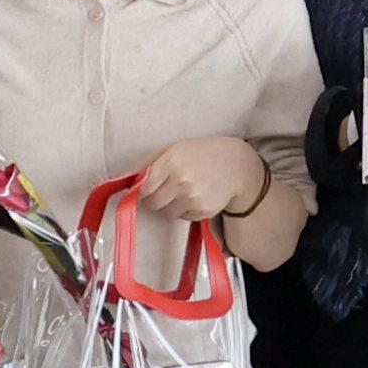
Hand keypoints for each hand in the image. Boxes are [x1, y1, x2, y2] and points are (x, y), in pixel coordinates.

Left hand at [136, 134, 271, 223]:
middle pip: (153, 203)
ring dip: (169, 206)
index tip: (145, 191)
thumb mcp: (175, 149)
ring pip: (166, 213)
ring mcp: (192, 198)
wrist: (235, 166)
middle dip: (153, 201)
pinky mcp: (202, 211)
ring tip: (180, 193)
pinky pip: (182, 217)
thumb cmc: (202, 155)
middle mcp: (181, 181)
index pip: (144, 188)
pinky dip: (184, 210)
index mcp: (171, 162)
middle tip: (161, 194)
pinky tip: (193, 197)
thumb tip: (131, 182)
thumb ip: (152, 164)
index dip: (143, 191)